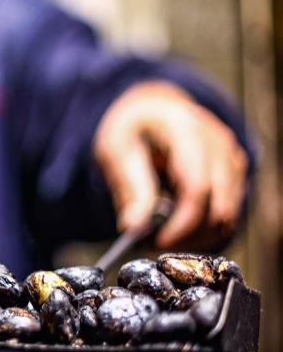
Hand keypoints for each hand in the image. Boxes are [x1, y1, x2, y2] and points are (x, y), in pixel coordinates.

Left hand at [93, 81, 248, 249]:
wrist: (151, 108)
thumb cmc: (132, 127)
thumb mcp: (115, 150)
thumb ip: (128, 187)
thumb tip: (134, 227)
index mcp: (185, 130)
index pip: (197, 187)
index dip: (181, 223)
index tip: (156, 241)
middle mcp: (218, 143)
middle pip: (220, 207)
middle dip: (189, 235)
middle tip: (155, 243)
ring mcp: (231, 157)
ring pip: (228, 216)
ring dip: (197, 235)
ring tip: (162, 233)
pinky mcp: (235, 172)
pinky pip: (229, 212)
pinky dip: (205, 228)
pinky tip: (177, 224)